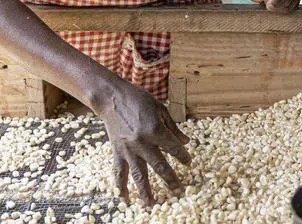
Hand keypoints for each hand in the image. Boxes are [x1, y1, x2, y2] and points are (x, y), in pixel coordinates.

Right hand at [95, 79, 190, 205]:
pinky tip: (124, 197)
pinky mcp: (117, 151)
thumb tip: (186, 141)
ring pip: (139, 175)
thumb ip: (173, 127)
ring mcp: (129, 149)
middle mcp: (143, 142)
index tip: (189, 163)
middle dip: (171, 180)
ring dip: (146, 191)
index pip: (174, 148)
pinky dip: (121, 185)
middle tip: (179, 192)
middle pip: (160, 166)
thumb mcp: (160, 109)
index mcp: (156, 130)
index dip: (183, 157)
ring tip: (152, 205)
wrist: (112, 98)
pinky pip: (119, 171)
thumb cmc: (138, 100)